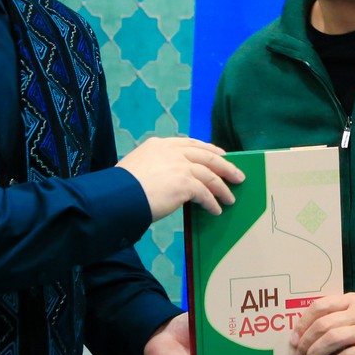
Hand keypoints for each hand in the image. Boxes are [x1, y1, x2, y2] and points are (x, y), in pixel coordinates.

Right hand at [116, 136, 244, 220]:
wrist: (117, 197)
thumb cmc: (121, 188)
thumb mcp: (137, 167)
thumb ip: (155, 167)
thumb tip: (167, 180)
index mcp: (159, 144)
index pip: (190, 144)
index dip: (208, 149)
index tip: (220, 154)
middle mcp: (172, 151)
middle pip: (207, 155)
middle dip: (225, 166)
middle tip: (237, 175)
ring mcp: (180, 166)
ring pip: (210, 175)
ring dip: (222, 188)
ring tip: (230, 199)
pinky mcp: (185, 183)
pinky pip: (205, 194)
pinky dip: (212, 202)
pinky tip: (216, 210)